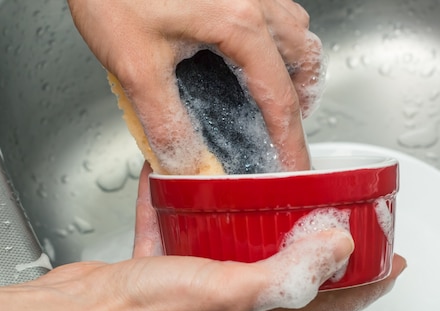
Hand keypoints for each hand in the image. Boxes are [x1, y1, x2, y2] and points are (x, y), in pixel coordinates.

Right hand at [0, 164, 404, 310]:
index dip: (370, 286)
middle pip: (304, 286)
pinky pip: (206, 239)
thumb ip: (287, 274)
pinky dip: (211, 215)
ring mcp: (210, 292)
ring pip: (258, 263)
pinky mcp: (180, 271)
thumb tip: (339, 248)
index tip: (395, 262)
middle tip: (354, 232)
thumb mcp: (231, 291)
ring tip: (294, 209)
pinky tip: (207, 191)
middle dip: (334, 263)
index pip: (334, 307)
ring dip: (279, 239)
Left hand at [67, 0, 324, 170]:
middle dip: (300, 101)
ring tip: (271, 93)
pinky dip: (276, 40)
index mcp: (239, 23)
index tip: (293, 167)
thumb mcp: (136, 66)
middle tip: (283, 131)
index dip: (290, 142)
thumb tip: (185, 163)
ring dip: (293, 67)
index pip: (280, 98)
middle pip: (304, 59)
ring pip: (296, 30)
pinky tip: (250, 52)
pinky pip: (276, 10)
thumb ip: (165, 123)